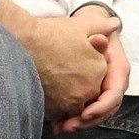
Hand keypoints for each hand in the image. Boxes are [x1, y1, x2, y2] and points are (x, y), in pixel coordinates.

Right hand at [0, 0, 116, 120]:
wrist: (22, 42)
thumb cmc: (52, 32)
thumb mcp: (82, 24)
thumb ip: (102, 26)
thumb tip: (115, 23)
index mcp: (99, 69)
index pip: (100, 79)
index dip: (89, 74)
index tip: (76, 67)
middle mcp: (88, 88)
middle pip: (90, 96)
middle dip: (82, 92)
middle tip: (66, 80)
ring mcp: (71, 101)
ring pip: (76, 109)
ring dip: (70, 104)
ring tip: (57, 90)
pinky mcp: (54, 110)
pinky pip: (61, 116)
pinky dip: (58, 111)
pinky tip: (49, 97)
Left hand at [60, 25, 130, 133]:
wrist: (87, 30)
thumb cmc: (90, 27)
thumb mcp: (94, 25)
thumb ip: (99, 30)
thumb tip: (102, 36)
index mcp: (119, 70)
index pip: (114, 94)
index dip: (101, 107)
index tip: (85, 113)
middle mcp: (113, 84)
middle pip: (105, 110)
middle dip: (87, 122)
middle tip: (68, 127)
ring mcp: (103, 91)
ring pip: (95, 115)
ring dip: (79, 125)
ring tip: (60, 129)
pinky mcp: (91, 96)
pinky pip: (85, 113)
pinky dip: (73, 121)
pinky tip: (57, 126)